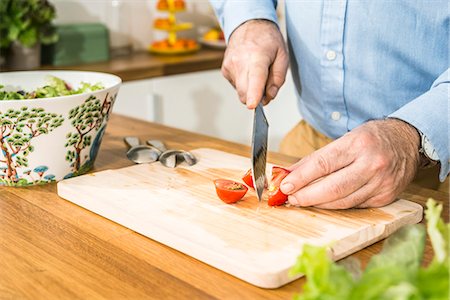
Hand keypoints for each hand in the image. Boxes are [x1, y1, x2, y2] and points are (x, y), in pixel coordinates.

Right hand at [222, 19, 288, 108]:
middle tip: (267, 86)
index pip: (255, 78)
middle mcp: (240, 61)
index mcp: (258, 56)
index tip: (252, 105)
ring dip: (251, 89)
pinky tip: (248, 70)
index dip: (254, 94)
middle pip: (245, 92)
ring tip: (256, 71)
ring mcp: (230, 66)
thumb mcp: (282, 56)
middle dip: (256, 97)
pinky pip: (236, 86)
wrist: (248, 25)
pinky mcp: (225, 70)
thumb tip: (268, 97)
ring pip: (241, 92)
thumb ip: (278, 79)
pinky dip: (244, 83)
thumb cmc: (267, 40)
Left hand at [280, 119, 420, 208]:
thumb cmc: (371, 138)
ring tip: (303, 201)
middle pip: (333, 187)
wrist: (407, 141)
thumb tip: (289, 173)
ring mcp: (382, 183)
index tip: (285, 185)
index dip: (302, 177)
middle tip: (291, 198)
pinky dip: (337, 205)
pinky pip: (355, 206)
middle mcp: (372, 164)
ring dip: (319, 204)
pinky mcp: (386, 197)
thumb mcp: (344, 139)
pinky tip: (325, 203)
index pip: (323, 164)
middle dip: (308, 196)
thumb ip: (316, 158)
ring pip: (344, 201)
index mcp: (358, 144)